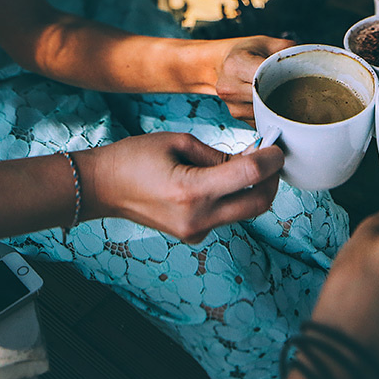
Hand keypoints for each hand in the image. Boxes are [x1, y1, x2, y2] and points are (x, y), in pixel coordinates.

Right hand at [74, 132, 282, 241]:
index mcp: (192, 190)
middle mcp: (198, 218)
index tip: (277, 146)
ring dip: (253, 188)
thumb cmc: (134, 159)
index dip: (271, 159)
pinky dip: (234, 197)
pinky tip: (225, 180)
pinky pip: (227, 216)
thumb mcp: (178, 143)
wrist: (101, 189)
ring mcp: (196, 231)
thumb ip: (219, 154)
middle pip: (258, 204)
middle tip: (271, 158)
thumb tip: (252, 158)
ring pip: (245, 211)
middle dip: (272, 180)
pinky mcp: (194, 235)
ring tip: (245, 164)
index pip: (249, 175)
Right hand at [216, 35, 294, 123]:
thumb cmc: (245, 52)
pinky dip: (272, 114)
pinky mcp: (237, 117)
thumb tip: (311, 59)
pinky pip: (262, 119)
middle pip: (268, 98)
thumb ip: (287, 50)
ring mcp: (232, 105)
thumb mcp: (267, 43)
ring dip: (280, 107)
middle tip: (300, 91)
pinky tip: (276, 103)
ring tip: (287, 95)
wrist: (220, 64)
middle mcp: (230, 86)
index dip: (284, 79)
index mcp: (236, 64)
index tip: (297, 79)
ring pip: (267, 112)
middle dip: (286, 95)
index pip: (265, 77)